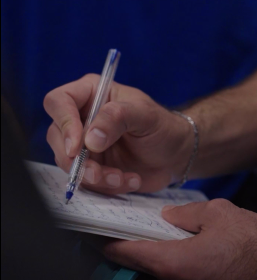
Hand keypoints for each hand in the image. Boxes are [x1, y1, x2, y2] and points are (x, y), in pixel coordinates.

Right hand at [44, 74, 193, 193]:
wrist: (176, 155)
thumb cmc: (163, 126)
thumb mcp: (145, 115)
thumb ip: (118, 118)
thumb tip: (90, 139)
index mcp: (91, 93)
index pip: (58, 101)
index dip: (63, 123)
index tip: (78, 146)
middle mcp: (82, 117)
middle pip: (56, 136)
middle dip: (77, 160)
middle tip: (98, 172)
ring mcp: (85, 144)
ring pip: (68, 163)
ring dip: (94, 176)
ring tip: (122, 177)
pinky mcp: (91, 166)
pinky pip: (85, 180)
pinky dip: (106, 185)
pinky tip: (131, 179)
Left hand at [96, 199, 256, 279]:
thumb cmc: (255, 246)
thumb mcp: (219, 213)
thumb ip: (185, 215)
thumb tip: (168, 219)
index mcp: (173, 265)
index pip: (126, 255)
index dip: (109, 243)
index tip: (98, 235)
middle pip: (138, 276)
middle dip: (135, 258)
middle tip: (143, 238)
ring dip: (157, 272)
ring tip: (172, 250)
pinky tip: (192, 266)